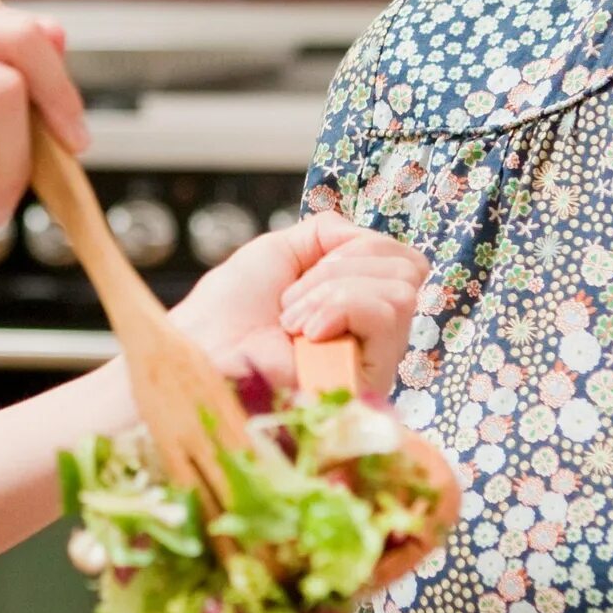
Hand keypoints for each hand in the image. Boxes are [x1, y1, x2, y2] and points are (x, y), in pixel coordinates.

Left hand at [172, 211, 429, 398]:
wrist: (203, 353)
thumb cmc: (228, 311)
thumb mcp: (280, 250)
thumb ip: (329, 233)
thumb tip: (366, 236)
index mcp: (355, 304)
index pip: (403, 261)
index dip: (360, 247)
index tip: (309, 267)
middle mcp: (373, 334)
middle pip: (408, 269)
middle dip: (342, 266)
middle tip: (293, 297)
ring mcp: (376, 359)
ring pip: (400, 291)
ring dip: (332, 290)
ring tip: (292, 319)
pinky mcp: (374, 379)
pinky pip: (387, 314)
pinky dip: (340, 306)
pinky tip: (306, 332)